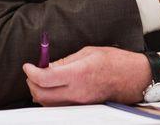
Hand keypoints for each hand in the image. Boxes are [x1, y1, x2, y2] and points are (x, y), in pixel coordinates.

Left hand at [23, 46, 151, 105]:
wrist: (131, 77)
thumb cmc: (114, 60)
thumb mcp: (88, 51)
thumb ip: (66, 60)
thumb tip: (49, 65)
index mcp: (78, 73)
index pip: (46, 78)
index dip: (32, 72)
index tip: (27, 66)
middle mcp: (77, 91)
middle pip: (42, 95)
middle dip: (31, 83)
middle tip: (31, 72)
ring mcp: (79, 102)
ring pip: (48, 104)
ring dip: (39, 92)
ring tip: (40, 78)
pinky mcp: (82, 107)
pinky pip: (59, 106)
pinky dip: (50, 98)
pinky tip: (52, 87)